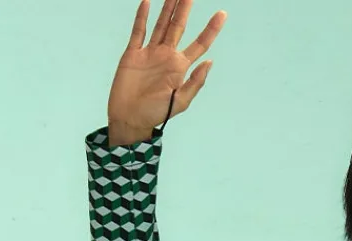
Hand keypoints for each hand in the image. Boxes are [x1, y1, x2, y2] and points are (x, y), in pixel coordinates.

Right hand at [107, 0, 226, 134]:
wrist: (130, 118)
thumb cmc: (156, 114)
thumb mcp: (180, 101)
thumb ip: (195, 82)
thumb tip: (210, 61)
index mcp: (180, 66)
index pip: (200, 43)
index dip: (211, 29)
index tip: (222, 14)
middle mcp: (166, 56)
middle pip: (178, 26)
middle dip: (185, 8)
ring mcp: (150, 52)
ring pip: (160, 24)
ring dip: (167, 7)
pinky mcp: (133, 53)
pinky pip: (139, 31)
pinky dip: (142, 16)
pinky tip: (148, 2)